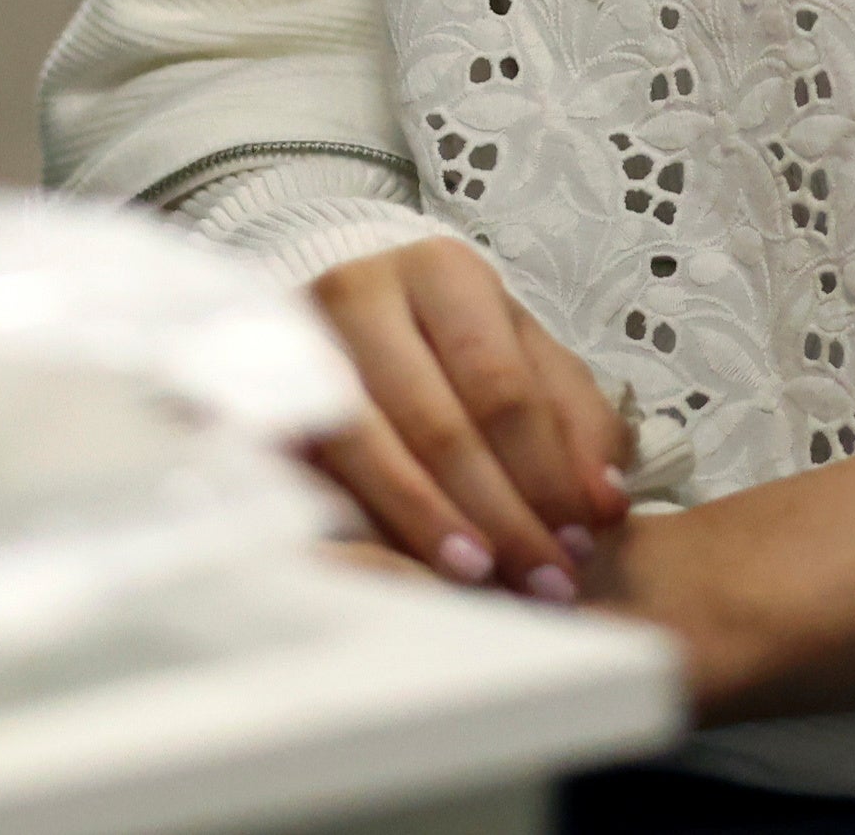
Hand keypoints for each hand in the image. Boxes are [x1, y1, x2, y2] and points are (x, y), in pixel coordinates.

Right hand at [303, 236, 628, 597]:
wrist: (337, 317)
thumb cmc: (450, 349)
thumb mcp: (526, 361)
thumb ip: (577, 426)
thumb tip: (603, 502)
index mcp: (443, 273)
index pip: (502, 386)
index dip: (545, 473)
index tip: (580, 542)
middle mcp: (361, 293)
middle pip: (437, 422)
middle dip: (500, 514)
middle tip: (542, 582)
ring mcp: (295, 341)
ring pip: (365, 447)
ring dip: (428, 525)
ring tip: (478, 577)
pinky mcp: (251, 394)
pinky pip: (303, 466)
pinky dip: (354, 521)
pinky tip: (396, 567)